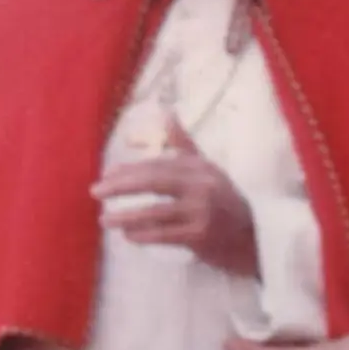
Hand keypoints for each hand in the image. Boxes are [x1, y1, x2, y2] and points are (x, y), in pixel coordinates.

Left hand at [91, 116, 258, 276]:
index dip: (129, 169)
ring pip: (155, 212)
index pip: (158, 165)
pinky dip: (142, 235)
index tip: (106, 173)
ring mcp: (201, 213)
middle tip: (96, 191)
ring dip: (126, 216)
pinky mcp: (199, 237)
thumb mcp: (208, 168)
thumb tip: (166, 113)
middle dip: (121, 186)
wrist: (252, 236)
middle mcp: (201, 187)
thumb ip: (183, 144)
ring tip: (105, 220)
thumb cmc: (224, 200)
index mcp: (199, 168)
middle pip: (154, 182)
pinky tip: (128, 236)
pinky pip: (163, 235)